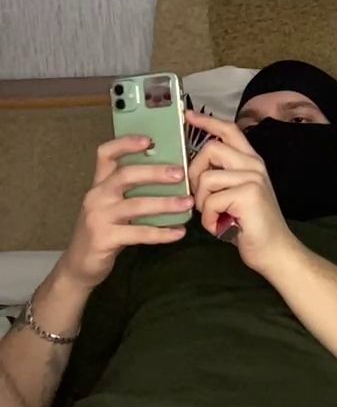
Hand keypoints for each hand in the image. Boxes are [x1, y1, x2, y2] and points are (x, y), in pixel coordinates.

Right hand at [59, 137, 193, 289]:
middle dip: (155, 172)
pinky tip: (178, 232)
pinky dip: (161, 233)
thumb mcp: (112, 206)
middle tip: (180, 173)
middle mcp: (96, 196)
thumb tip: (170, 173)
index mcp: (99, 184)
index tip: (149, 140)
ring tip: (187, 203)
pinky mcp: (104, 239)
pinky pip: (138, 233)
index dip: (125, 143)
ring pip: (136, 205)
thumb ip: (132, 190)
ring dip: (165, 203)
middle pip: (125, 175)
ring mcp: (98, 217)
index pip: (105, 154)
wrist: (79, 266)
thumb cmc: (104, 230)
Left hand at [185, 110, 296, 274]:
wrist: (274, 250)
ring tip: (216, 217)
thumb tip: (192, 169)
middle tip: (199, 196)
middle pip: (210, 148)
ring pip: (206, 178)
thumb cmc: (250, 225)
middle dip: (195, 173)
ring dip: (202, 203)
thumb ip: (222, 176)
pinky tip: (222, 228)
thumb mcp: (236, 194)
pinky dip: (209, 220)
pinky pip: (210, 201)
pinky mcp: (248, 194)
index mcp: (251, 161)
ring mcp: (252, 178)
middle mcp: (254, 164)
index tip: (188, 115)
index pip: (229, 130)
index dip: (207, 121)